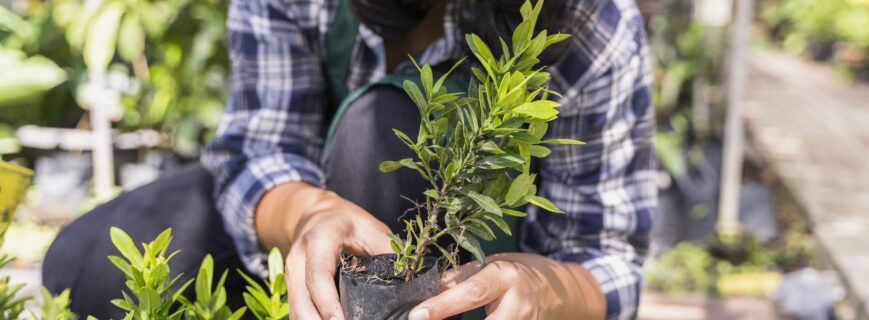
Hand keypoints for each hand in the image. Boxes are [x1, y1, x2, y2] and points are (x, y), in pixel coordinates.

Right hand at [255, 183, 392, 319]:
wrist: (320, 215)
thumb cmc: (351, 223)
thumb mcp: (373, 230)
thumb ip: (388, 253)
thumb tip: (409, 283)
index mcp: (319, 239)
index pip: (318, 276)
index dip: (328, 303)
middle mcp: (298, 258)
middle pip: (301, 301)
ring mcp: (291, 274)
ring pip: (296, 311)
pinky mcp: (292, 287)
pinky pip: (297, 312)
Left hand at [407, 253, 605, 319]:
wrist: (562, 290)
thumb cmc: (520, 272)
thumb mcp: (492, 265)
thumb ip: (461, 277)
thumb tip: (427, 287)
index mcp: (505, 277)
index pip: (470, 292)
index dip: (441, 306)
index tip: (416, 315)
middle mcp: (517, 305)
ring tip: (441, 318)